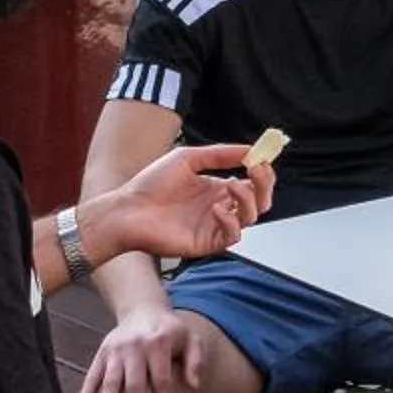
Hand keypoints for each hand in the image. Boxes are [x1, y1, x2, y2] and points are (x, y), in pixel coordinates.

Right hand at [76, 305, 212, 392]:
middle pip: (134, 385)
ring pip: (111, 383)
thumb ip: (195, 360)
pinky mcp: (101, 353)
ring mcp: (115, 350)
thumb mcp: (190, 338)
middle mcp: (134, 347)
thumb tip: (194, 385)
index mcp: (158, 343)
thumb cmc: (170, 331)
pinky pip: (92, 376)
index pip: (161, 379)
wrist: (143, 310)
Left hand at [91, 142, 275, 265]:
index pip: (252, 183)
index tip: (262, 159)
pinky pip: (232, 235)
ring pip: (250, 218)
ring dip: (247, 199)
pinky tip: (217, 208)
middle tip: (257, 171)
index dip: (262, 172)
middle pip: (259, 201)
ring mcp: (214, 226)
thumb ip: (220, 154)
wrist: (127, 209)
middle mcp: (219, 207)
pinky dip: (231, 220)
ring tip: (230, 184)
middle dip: (264, 185)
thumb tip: (250, 149)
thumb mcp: (187, 158)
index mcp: (216, 188)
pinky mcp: (207, 243)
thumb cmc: (150, 184)